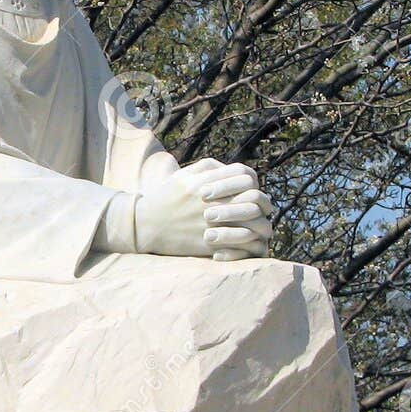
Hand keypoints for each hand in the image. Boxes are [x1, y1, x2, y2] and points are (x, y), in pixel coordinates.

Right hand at [134, 161, 270, 257]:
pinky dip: (252, 243)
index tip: (253, 189)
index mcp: (206, 182)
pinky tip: (252, 242)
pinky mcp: (209, 244)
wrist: (145, 225)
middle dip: (265, 204)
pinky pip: (241, 243)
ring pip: (252, 222)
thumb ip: (208, 167)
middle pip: (254, 198)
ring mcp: (211, 223)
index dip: (254, 181)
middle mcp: (211, 201)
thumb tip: (231, 169)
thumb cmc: (166, 198)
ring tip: (263, 228)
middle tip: (265, 209)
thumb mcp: (184, 175)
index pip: (245, 175)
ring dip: (262, 225)